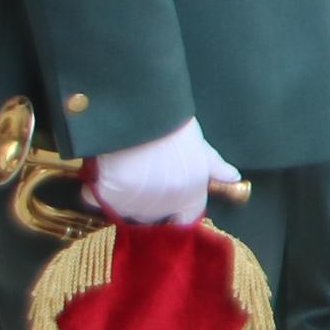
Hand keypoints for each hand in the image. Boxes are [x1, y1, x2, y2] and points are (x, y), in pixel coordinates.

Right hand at [87, 118, 240, 227]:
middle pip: (153, 217)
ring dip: (123, 198)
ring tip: (124, 171)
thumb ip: (214, 166)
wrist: (142, 111)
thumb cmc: (173, 125)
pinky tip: (101, 174)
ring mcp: (135, 202)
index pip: (185, 219)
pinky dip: (95, 191)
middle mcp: (165, 205)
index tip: (167, 205)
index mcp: (191, 194)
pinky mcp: (109, 195)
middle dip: (147, 203)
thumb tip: (233, 177)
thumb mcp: (199, 144)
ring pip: (126, 211)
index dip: (176, 213)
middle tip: (141, 177)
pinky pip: (96, 200)